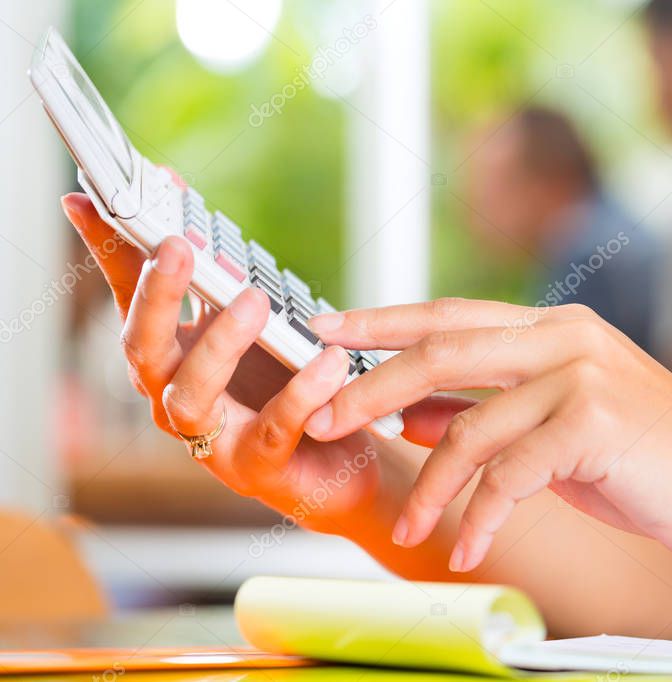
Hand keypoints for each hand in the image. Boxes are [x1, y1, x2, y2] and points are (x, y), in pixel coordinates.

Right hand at [59, 193, 387, 532]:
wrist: (335, 459)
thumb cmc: (285, 385)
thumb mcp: (251, 320)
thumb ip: (214, 270)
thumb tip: (170, 189)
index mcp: (171, 355)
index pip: (130, 298)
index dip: (111, 250)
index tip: (93, 198)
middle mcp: (175, 397)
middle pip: (142, 347)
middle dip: (155, 296)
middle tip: (178, 246)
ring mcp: (210, 439)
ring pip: (192, 393)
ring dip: (219, 343)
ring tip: (256, 300)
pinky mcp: (258, 468)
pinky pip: (275, 429)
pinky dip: (301, 394)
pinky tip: (328, 361)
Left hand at [305, 298, 671, 572]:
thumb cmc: (649, 463)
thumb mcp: (558, 432)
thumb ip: (490, 413)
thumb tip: (412, 413)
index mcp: (557, 328)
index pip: (452, 314)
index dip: (384, 320)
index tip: (326, 327)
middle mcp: (568, 337)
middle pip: (444, 350)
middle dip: (371, 385)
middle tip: (320, 418)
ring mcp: (584, 374)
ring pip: (472, 426)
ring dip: (430, 486)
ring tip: (408, 530)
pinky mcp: (597, 422)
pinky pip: (510, 474)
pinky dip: (480, 517)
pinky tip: (467, 550)